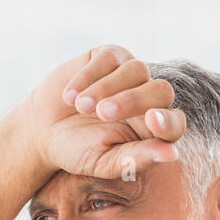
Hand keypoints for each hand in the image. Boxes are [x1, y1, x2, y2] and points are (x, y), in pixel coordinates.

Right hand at [23, 44, 185, 183]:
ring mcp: (130, 75)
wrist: (44, 129)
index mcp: (153, 130)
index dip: (168, 122)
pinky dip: (88, 76)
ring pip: (136, 70)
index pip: (174, 123)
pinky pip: (108, 58)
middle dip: (132, 100)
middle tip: (102, 114)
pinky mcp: (108, 56)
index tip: (153, 121)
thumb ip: (136, 159)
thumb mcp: (104, 162)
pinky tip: (70, 97)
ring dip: (107, 88)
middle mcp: (148, 99)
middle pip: (161, 90)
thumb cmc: (79, 151)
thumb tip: (172, 154)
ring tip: (81, 108)